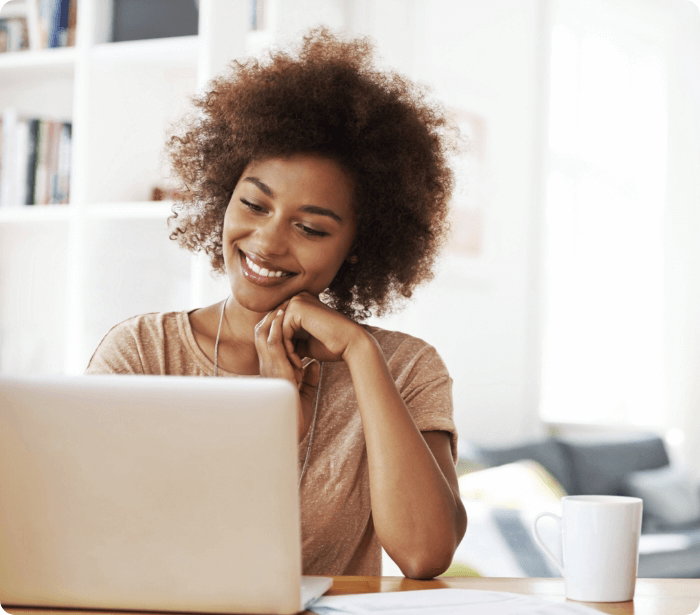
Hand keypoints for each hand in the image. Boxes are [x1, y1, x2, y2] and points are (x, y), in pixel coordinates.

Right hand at [254, 307, 320, 441]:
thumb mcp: (305, 392)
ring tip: (283, 306)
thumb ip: (309, 378)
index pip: (268, 342)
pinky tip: (283, 317)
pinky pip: (270, 342)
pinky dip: (275, 328)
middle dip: (271, 318)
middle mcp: (267, 367)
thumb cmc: (297, 416)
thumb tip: (315, 365)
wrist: (293, 429)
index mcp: (273, 371)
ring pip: (262, 334)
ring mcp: (268, 367)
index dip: (275, 327)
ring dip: (272, 319)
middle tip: (284, 306)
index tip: (289, 316)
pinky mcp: (274, 369)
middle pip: (261, 333)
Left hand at [280, 292, 367, 366]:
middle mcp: (298, 298)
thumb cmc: (332, 345)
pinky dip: (289, 350)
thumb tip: (278, 347)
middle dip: (282, 349)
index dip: (284, 346)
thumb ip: (293, 340)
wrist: (350, 343)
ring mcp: (297, 301)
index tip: (290, 364)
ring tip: (294, 367)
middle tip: (289, 368)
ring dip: (285, 351)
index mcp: (301, 303)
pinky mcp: (297, 308)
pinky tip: (298, 362)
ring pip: (279, 331)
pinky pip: (283, 332)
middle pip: (279, 328)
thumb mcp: (307, 343)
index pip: (283, 327)